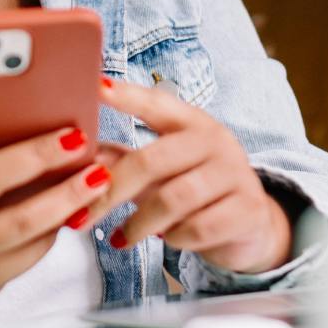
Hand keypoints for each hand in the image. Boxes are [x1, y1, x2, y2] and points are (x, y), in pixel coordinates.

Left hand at [84, 78, 291, 273]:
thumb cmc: (195, 191)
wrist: (252, 225)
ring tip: (121, 238)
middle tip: (80, 216)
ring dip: (139, 224)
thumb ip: (122, 160)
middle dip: (111, 191)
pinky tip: (166, 241)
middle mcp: (215, 140)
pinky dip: (174, 239)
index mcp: (191, 122)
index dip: (126, 95)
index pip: (156, 104)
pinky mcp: (247, 209)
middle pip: (152, 160)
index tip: (95, 86)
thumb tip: (75, 152)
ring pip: (173, 199)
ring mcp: (235, 173)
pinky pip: (198, 228)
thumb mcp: (161, 171)